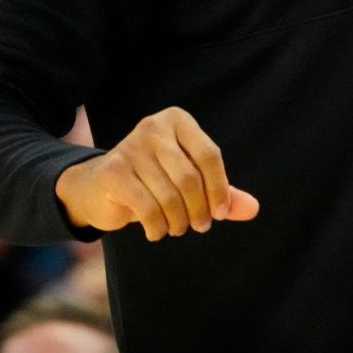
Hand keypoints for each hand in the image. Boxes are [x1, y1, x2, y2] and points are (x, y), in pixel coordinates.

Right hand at [55, 106, 258, 240]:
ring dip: (179, 222)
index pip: (209, 155)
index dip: (220, 188)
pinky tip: (157, 231)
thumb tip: (254, 209)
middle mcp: (154, 127)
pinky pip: (147, 208)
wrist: (99, 187)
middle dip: (200, 210)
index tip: (221, 212)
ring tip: (177, 227)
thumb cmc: (153, 180)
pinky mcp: (114, 172)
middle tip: (200, 226)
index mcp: (177, 121)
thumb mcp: (189, 180)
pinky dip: (157, 228)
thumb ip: (222, 192)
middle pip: (190, 178)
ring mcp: (131, 147)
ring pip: (169, 196)